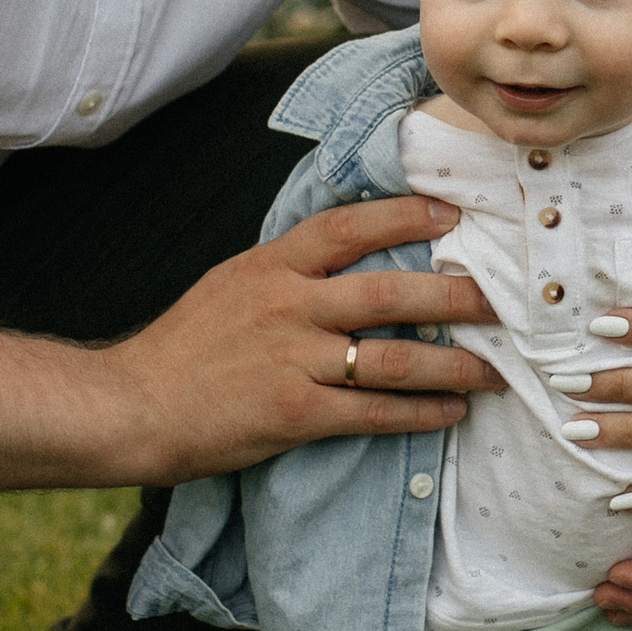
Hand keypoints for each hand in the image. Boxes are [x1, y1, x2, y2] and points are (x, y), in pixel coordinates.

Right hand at [102, 195, 496, 482]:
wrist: (131, 405)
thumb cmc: (185, 347)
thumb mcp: (231, 284)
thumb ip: (288, 270)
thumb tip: (349, 254)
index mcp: (271, 265)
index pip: (348, 227)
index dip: (403, 216)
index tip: (450, 215)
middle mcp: (287, 305)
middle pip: (388, 293)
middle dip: (454, 298)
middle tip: (500, 303)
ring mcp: (292, 360)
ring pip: (393, 358)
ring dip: (453, 367)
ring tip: (492, 372)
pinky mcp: (294, 413)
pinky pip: (373, 412)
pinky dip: (419, 414)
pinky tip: (450, 415)